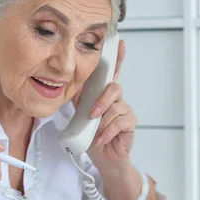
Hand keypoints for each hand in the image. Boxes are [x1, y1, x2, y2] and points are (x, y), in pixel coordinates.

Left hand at [74, 39, 135, 165]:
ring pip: (115, 107)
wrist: (103, 157)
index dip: (117, 57)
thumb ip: (79, 99)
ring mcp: (125, 110)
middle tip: (92, 114)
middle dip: (102, 101)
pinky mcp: (130, 123)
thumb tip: (70, 83)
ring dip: (102, 122)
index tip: (120, 42)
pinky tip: (102, 139)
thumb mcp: (81, 115)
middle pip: (114, 88)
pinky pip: (119, 122)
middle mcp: (116, 99)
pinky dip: (107, 132)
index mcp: (104, 94)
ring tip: (96, 132)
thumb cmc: (93, 135)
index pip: (112, 72)